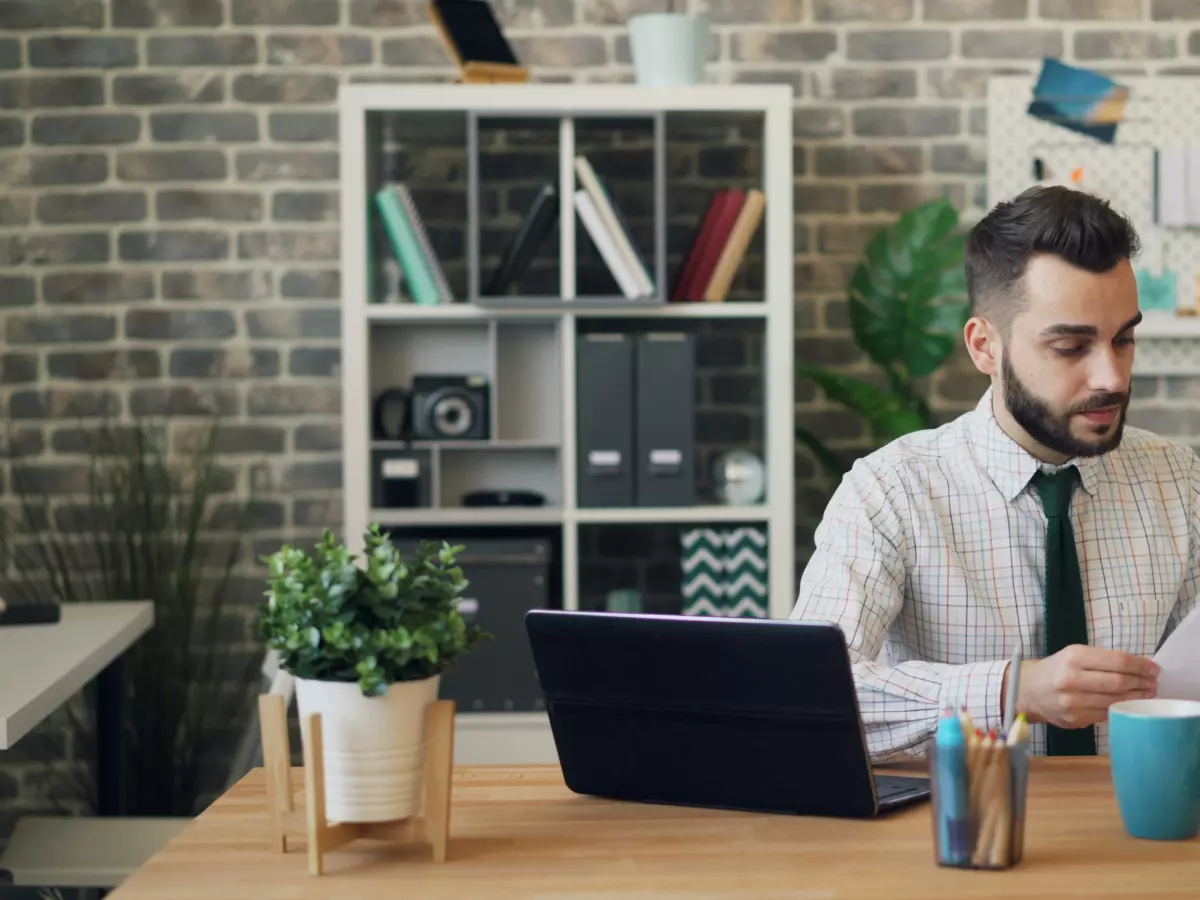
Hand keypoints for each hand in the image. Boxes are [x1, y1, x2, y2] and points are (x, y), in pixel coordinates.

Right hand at [1009, 645, 1158, 728]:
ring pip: (1116, 701)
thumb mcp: (1074, 655)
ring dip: (1136, 698)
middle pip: (1120, 682)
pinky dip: (1121, 708)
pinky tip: (1128, 704)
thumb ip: (1103, 660)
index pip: (1118, 662)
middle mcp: (1071, 679)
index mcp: (1073, 658)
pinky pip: (1106, 714)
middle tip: (1153, 683)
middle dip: (1142, 683)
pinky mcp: (1075, 719)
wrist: (1027, 690)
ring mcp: (1072, 702)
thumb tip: (1139, 668)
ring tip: (1146, 693)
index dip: (1141, 666)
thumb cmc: (1056, 669)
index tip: (1154, 669)